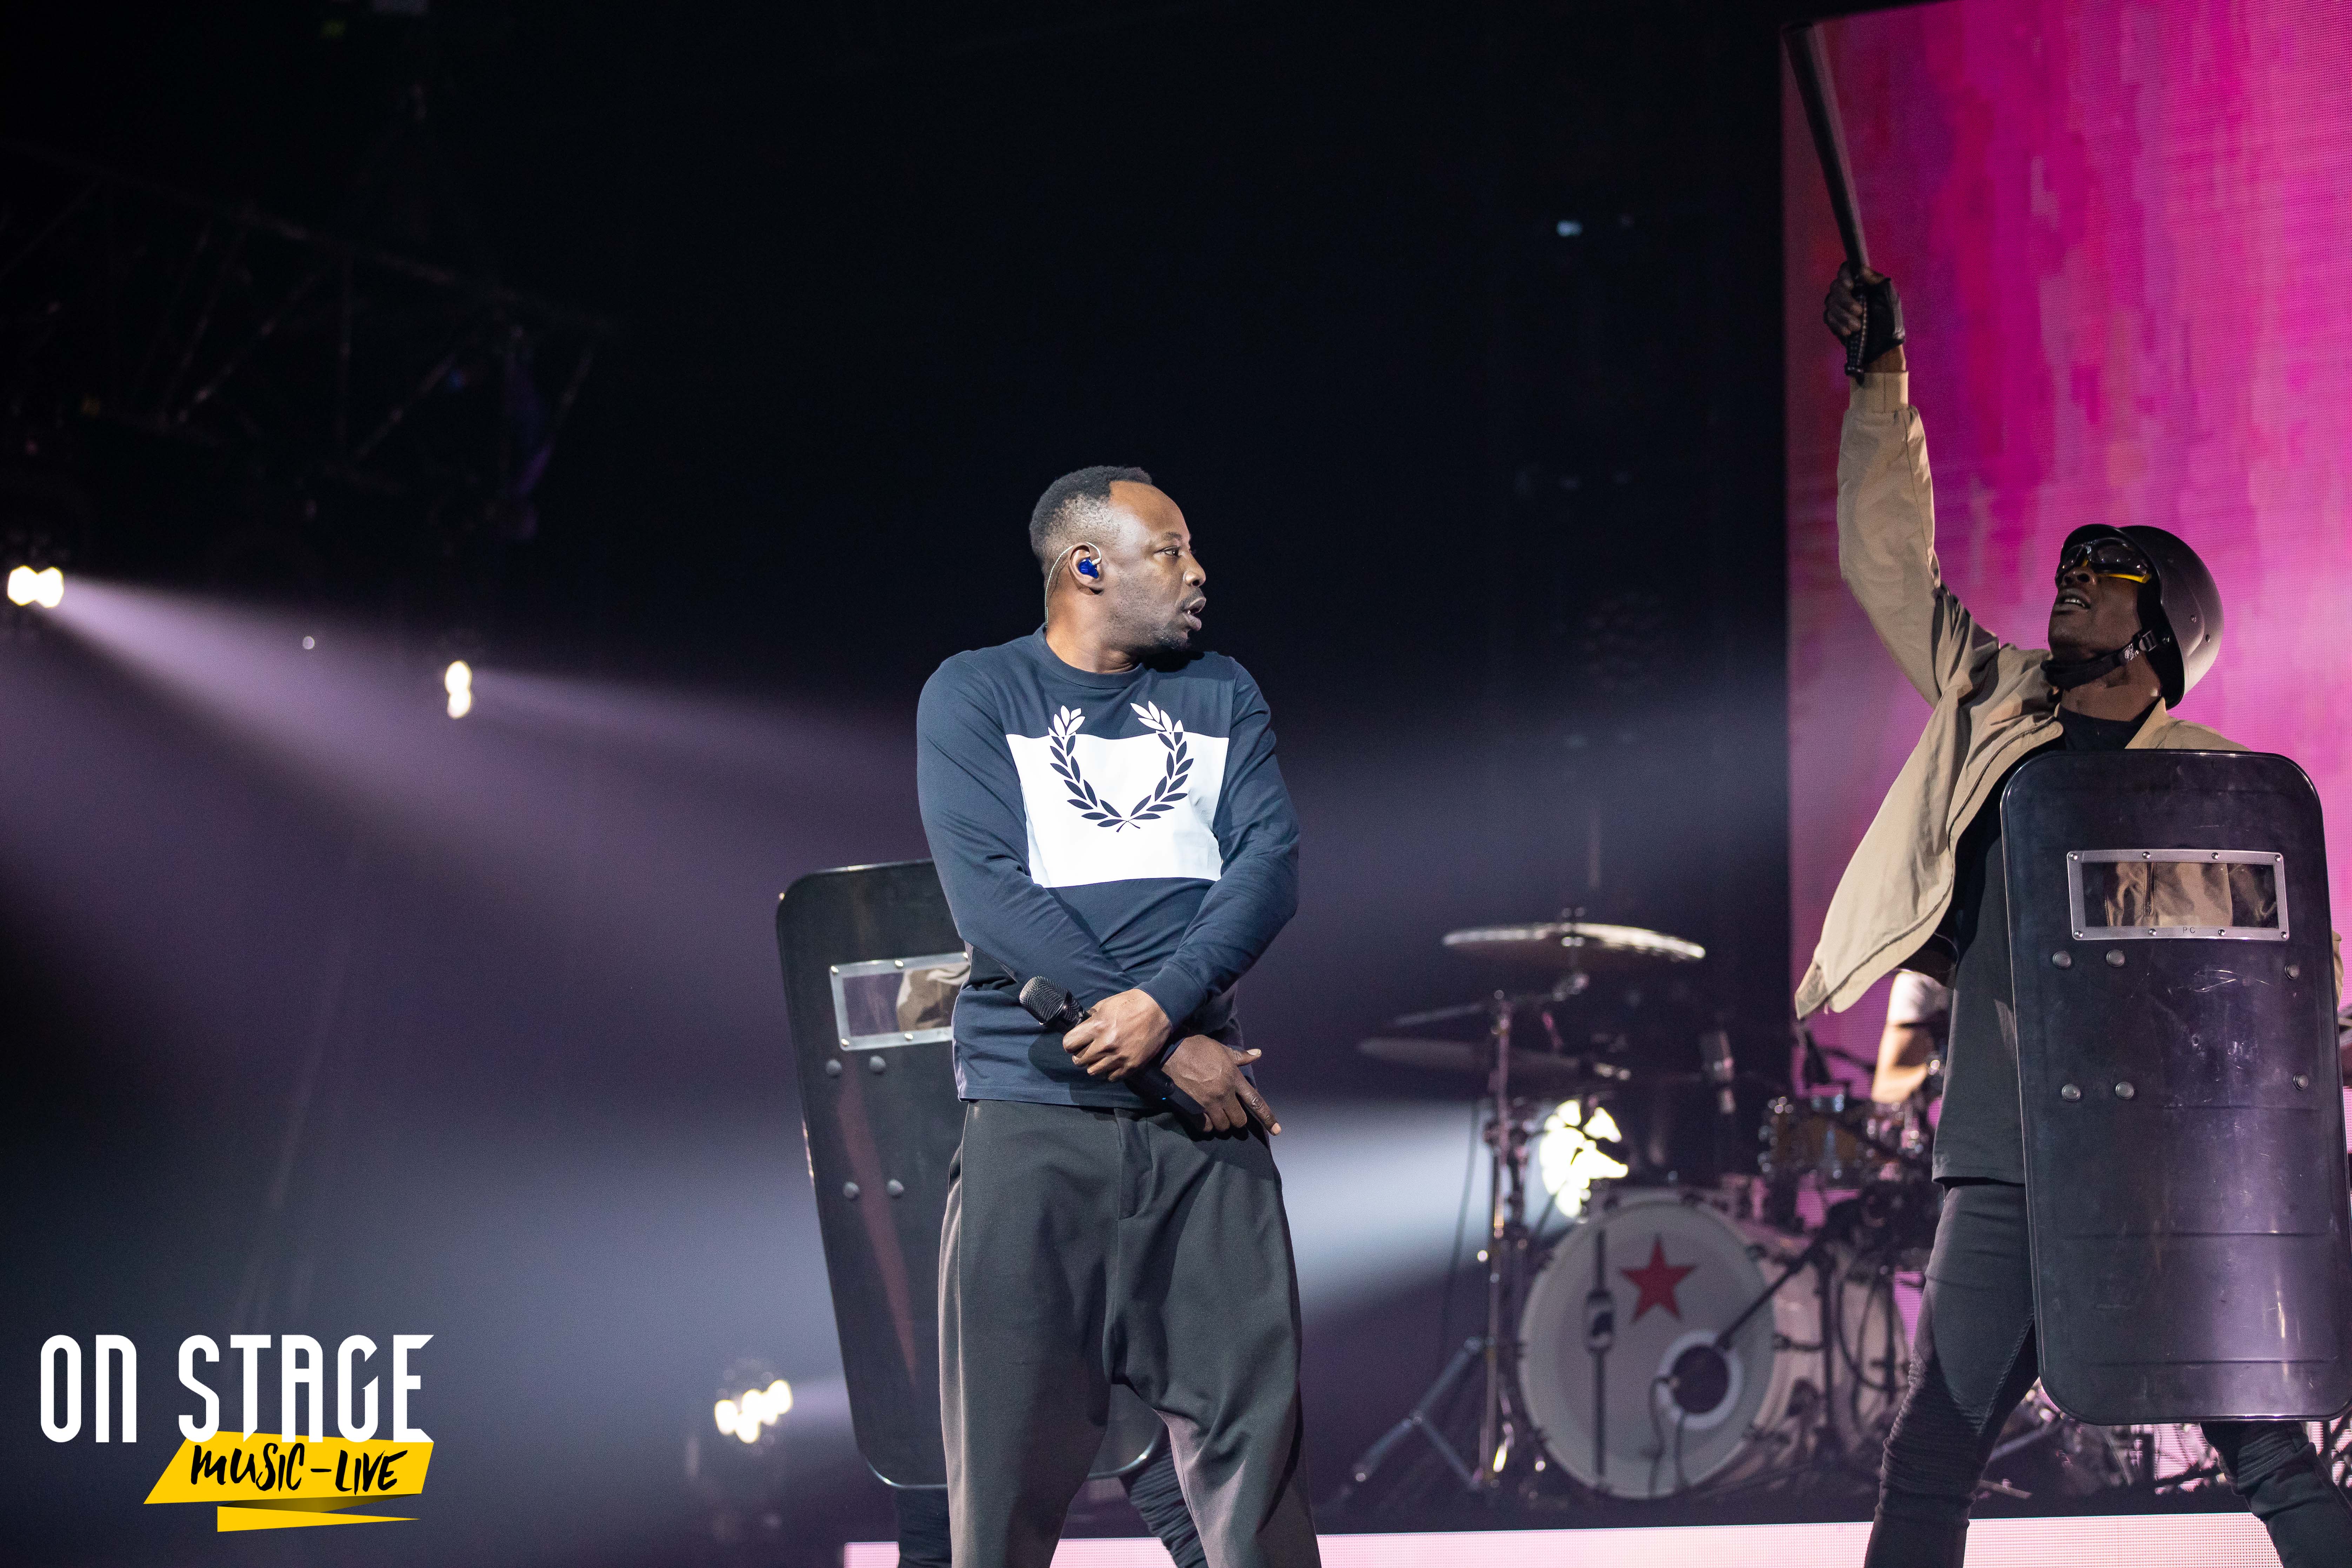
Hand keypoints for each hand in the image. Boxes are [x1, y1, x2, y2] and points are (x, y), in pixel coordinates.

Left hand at [1062, 988, 1171, 1080]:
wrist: (1159, 1010)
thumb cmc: (1132, 1003)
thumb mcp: (1106, 1004)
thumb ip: (1091, 1017)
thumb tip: (1082, 1027)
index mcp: (1097, 1027)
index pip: (1069, 1044)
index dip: (1070, 1043)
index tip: (1074, 1043)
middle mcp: (1106, 1045)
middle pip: (1079, 1061)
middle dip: (1080, 1055)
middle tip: (1087, 1051)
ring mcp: (1119, 1057)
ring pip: (1093, 1071)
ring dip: (1094, 1065)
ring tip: (1100, 1057)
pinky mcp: (1131, 1066)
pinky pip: (1111, 1077)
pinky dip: (1109, 1072)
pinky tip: (1113, 1062)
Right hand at [1162, 1035, 1281, 1134]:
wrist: (1169, 1052)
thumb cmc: (1196, 1047)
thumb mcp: (1221, 1049)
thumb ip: (1240, 1056)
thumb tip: (1258, 1054)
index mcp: (1234, 1078)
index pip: (1256, 1101)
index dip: (1268, 1118)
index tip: (1276, 1130)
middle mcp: (1224, 1093)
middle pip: (1239, 1120)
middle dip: (1238, 1119)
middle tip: (1231, 1114)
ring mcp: (1208, 1103)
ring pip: (1223, 1126)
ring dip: (1222, 1123)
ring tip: (1217, 1116)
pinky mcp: (1193, 1109)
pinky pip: (1206, 1127)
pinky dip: (1207, 1125)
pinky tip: (1204, 1118)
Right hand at [1823, 262, 1905, 372]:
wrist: (1882, 348)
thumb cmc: (1890, 322)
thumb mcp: (1890, 298)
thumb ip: (1877, 281)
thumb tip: (1862, 269)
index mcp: (1863, 283)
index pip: (1846, 269)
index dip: (1844, 275)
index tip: (1851, 285)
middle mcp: (1849, 292)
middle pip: (1835, 286)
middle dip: (1845, 300)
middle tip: (1859, 312)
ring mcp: (1840, 306)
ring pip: (1830, 303)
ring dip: (1843, 316)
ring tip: (1858, 327)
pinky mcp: (1835, 321)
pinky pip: (1828, 317)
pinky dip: (1838, 324)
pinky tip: (1849, 332)